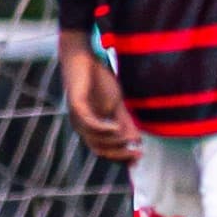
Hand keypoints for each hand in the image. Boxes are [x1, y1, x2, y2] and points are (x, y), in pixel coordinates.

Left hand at [59, 35, 140, 162]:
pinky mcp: (76, 105)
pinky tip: (116, 127)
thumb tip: (138, 141)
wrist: (84, 58)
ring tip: (129, 139)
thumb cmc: (98, 81)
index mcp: (91, 128)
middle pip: (99, 149)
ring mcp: (77, 117)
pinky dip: (104, 128)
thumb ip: (125, 123)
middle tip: (137, 154)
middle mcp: (82, 126)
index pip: (105, 149)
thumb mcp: (116, 105)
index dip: (121, 156)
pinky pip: (89, 123)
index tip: (139, 158)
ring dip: (113, 142)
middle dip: (119, 154)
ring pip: (94, 139)